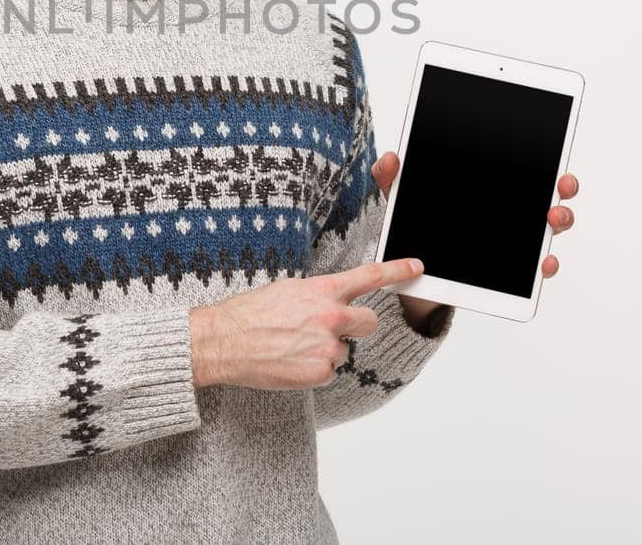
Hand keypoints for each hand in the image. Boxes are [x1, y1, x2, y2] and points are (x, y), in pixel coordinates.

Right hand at [187, 256, 426, 389]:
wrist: (224, 342)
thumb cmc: (249, 314)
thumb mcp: (288, 291)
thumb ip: (317, 296)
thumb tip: (332, 303)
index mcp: (323, 290)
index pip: (370, 277)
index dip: (398, 270)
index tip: (417, 267)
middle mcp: (331, 316)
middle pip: (369, 322)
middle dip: (356, 325)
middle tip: (330, 328)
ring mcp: (328, 347)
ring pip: (343, 350)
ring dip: (325, 350)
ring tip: (292, 346)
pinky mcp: (320, 373)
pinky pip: (328, 372)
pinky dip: (313, 370)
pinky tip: (290, 361)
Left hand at [373, 153, 579, 318]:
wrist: (412, 275)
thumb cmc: (417, 227)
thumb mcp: (403, 201)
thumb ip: (393, 179)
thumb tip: (390, 158)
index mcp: (490, 188)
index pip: (525, 169)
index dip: (546, 163)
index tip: (555, 161)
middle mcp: (511, 213)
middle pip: (548, 195)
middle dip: (562, 188)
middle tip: (561, 185)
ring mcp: (515, 242)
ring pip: (549, 229)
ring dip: (560, 220)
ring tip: (554, 218)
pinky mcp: (510, 272)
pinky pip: (535, 269)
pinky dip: (544, 265)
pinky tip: (544, 262)